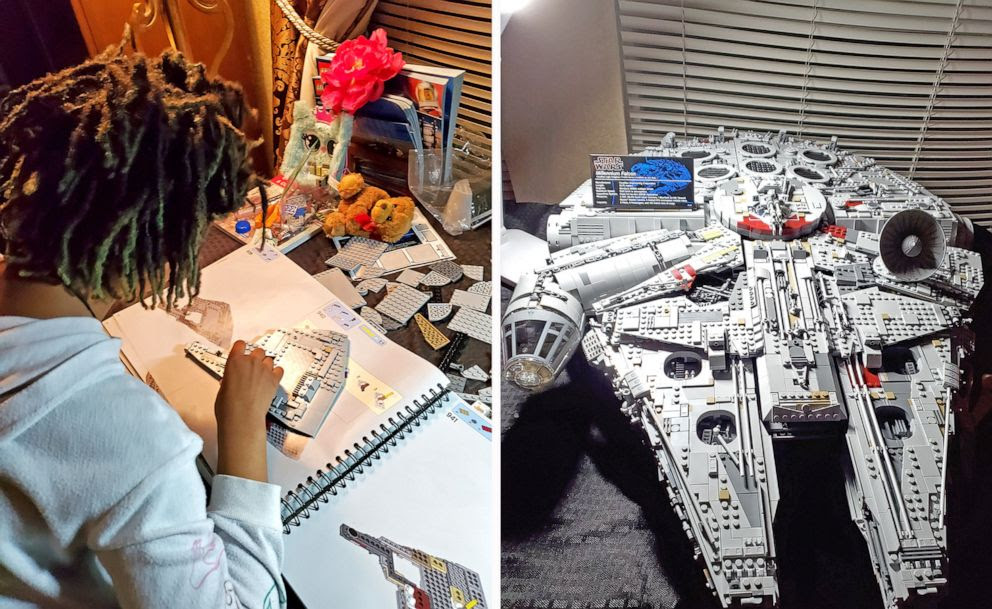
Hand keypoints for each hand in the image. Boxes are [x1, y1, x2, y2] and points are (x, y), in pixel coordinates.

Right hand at [214, 340, 283, 481]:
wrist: (242, 417)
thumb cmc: (228, 406)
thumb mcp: (222, 388)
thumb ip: (229, 379)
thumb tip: (231, 381)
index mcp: (234, 362)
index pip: (240, 345)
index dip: (241, 348)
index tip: (242, 351)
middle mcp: (250, 362)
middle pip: (257, 351)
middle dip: (255, 358)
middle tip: (252, 368)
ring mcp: (264, 370)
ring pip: (269, 359)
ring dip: (266, 365)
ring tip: (262, 376)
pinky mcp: (274, 379)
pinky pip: (279, 370)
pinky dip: (276, 373)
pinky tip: (272, 379)